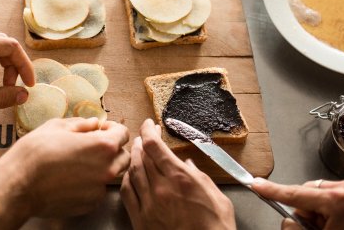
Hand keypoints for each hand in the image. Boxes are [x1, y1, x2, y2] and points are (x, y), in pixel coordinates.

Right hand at [0, 117, 129, 227]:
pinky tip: (72, 178)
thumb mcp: (56, 126)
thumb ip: (81, 124)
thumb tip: (94, 123)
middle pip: (123, 156)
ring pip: (111, 175)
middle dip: (112, 148)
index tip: (100, 128)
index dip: (112, 127)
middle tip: (92, 144)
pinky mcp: (89, 204)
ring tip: (80, 162)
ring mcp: (99, 190)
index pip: (123, 133)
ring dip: (103, 166)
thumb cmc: (35, 152)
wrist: (18, 185)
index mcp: (102, 145)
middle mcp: (106, 169)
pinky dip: (91, 183)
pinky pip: (98, 190)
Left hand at [121, 118, 235, 229]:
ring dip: (133, 157)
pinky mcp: (141, 220)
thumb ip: (200, 177)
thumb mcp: (217, 197)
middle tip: (144, 136)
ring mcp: (149, 205)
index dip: (148, 130)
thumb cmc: (215, 228)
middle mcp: (161, 189)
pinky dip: (127, 179)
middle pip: (142, 156)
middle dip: (142, 142)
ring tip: (137, 151)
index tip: (149, 124)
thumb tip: (187, 165)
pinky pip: (127, 193)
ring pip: (133, 172)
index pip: (155, 146)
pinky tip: (130, 175)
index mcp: (180, 179)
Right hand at [252, 178, 343, 229]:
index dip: (272, 190)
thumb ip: (297, 228)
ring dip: (320, 212)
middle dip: (306, 211)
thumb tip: (289, 220)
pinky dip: (332, 209)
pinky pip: (336, 195)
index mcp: (338, 200)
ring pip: (321, 194)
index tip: (256, 184)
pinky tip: (342, 225)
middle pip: (307, 192)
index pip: (295, 193)